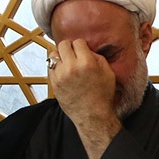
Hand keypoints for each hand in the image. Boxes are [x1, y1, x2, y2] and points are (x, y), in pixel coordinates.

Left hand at [51, 39, 121, 158]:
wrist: (92, 116)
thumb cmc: (102, 96)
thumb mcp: (108, 73)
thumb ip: (97, 57)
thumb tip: (86, 50)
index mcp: (87, 63)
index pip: (78, 42)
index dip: (81, 45)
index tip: (83, 50)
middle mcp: (71, 68)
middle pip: (63, 45)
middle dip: (69, 47)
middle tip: (73, 53)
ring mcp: (60, 76)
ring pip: (53, 54)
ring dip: (60, 55)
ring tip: (66, 61)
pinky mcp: (54, 83)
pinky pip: (50, 67)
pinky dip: (55, 66)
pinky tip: (63, 70)